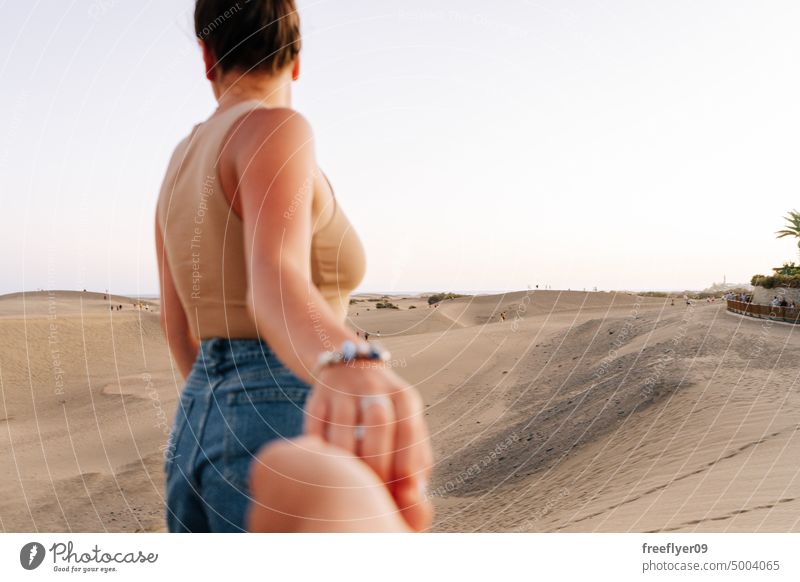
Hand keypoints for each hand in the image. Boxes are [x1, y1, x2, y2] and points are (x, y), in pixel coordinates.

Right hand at [303, 362, 432, 530]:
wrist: (350, 369)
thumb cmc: (387, 413)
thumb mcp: (406, 423)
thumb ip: (416, 458)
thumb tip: (414, 495)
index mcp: (403, 396)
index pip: (408, 429)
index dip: (406, 464)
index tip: (403, 493)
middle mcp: (374, 387)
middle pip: (378, 424)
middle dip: (377, 464)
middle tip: (374, 493)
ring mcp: (343, 390)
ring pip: (343, 427)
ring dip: (347, 461)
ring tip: (350, 486)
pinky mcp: (316, 398)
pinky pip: (315, 429)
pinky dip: (321, 453)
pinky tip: (327, 470)